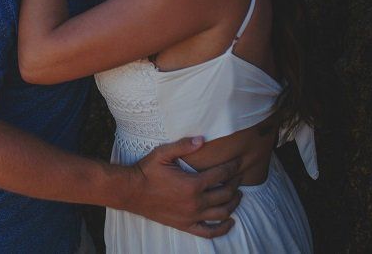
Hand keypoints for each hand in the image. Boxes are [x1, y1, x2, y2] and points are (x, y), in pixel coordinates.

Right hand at [117, 137, 242, 237]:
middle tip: (239, 176)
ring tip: (238, 195)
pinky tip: (230, 222)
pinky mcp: (186, 225)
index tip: (239, 162)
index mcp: (192, 184)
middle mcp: (195, 202)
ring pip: (222, 212)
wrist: (131, 192)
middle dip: (236, 183)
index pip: (221, 175)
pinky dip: (223, 228)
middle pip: (225, 193)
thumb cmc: (147, 171)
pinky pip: (209, 231)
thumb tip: (202, 139)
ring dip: (234, 203)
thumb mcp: (163, 154)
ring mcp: (192, 216)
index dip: (233, 167)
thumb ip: (183, 146)